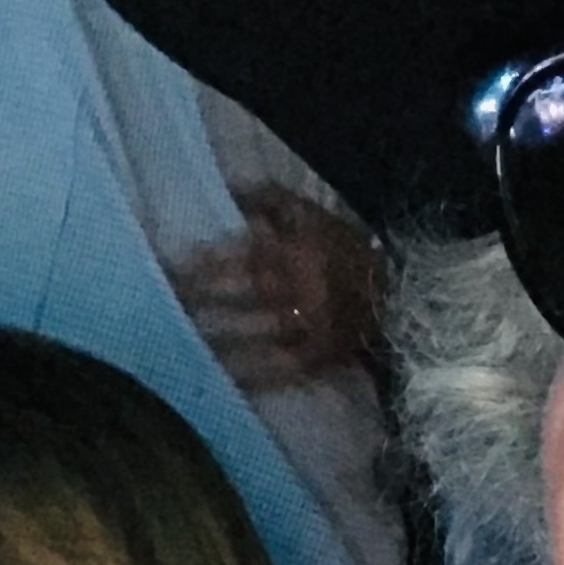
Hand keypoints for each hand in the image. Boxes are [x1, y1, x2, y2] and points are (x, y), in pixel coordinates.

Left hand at [171, 184, 383, 394]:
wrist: (395, 299)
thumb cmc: (345, 251)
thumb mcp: (314, 215)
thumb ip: (271, 200)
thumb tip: (228, 187)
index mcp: (299, 251)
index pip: (247, 254)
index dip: (211, 261)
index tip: (176, 266)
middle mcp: (301, 288)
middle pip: (246, 292)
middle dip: (205, 297)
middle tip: (168, 301)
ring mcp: (308, 326)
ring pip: (257, 330)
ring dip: (219, 334)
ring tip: (183, 336)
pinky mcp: (314, 359)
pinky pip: (277, 367)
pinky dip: (250, 373)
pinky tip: (220, 377)